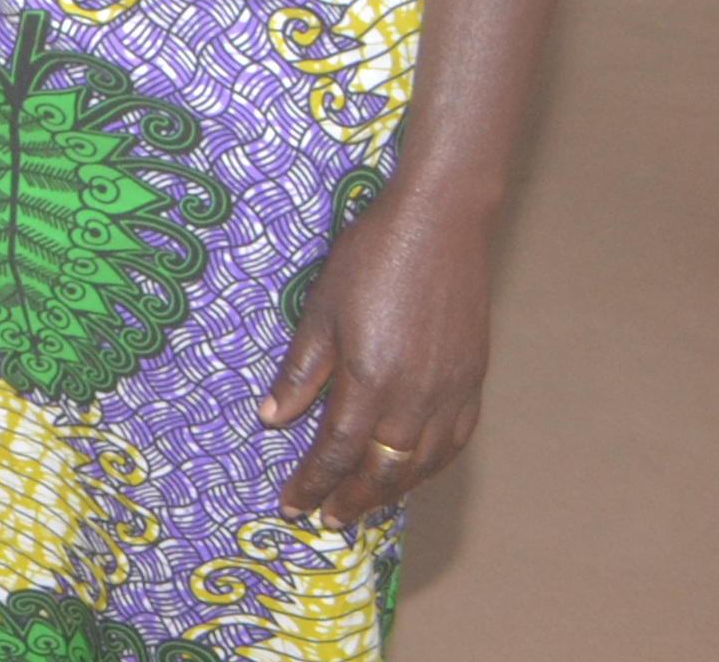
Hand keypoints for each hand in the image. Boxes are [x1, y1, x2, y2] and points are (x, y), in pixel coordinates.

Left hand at [266, 185, 494, 528]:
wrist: (440, 226)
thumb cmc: (371, 258)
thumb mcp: (320, 310)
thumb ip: (302, 371)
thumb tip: (272, 419)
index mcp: (371, 381)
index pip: (337, 452)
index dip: (313, 483)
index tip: (293, 506)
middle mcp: (415, 399)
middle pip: (382, 470)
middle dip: (351, 499)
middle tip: (326, 520)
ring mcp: (451, 393)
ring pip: (421, 464)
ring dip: (390, 491)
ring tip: (363, 506)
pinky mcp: (472, 381)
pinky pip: (454, 442)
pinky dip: (430, 466)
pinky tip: (414, 470)